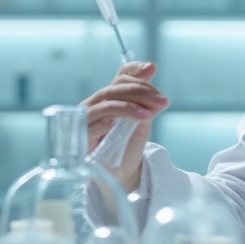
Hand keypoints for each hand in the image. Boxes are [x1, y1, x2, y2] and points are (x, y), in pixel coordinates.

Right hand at [82, 61, 168, 192]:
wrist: (120, 174)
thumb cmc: (128, 146)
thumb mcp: (142, 123)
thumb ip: (147, 107)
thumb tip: (159, 96)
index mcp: (111, 97)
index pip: (120, 76)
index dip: (135, 70)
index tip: (152, 69)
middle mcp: (96, 104)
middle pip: (115, 88)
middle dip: (141, 91)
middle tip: (162, 101)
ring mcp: (87, 121)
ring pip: (105, 104)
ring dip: (128, 107)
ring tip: (148, 115)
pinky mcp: (82, 139)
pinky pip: (91, 126)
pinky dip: (103, 122)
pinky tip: (115, 122)